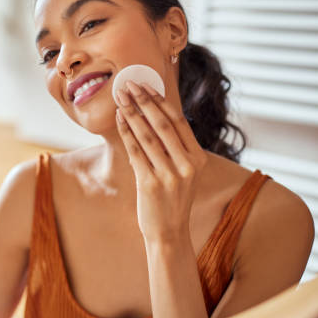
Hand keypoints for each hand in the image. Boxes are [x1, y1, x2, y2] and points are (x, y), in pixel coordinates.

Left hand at [115, 81, 206, 241]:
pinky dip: (126, 132)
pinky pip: (135, 152)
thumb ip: (177, 148)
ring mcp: (170, 175)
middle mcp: (187, 165)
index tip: (146, 85)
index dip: (160, 101)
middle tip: (128, 84)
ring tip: (120, 97)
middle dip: (143, 101)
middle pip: (162, 124)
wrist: (169, 233)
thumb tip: (156, 114)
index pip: (179, 121)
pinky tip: (119, 119)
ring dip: (131, 112)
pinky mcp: (150, 184)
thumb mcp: (184, 172)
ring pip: (147, 135)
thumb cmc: (173, 198)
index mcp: (198, 158)